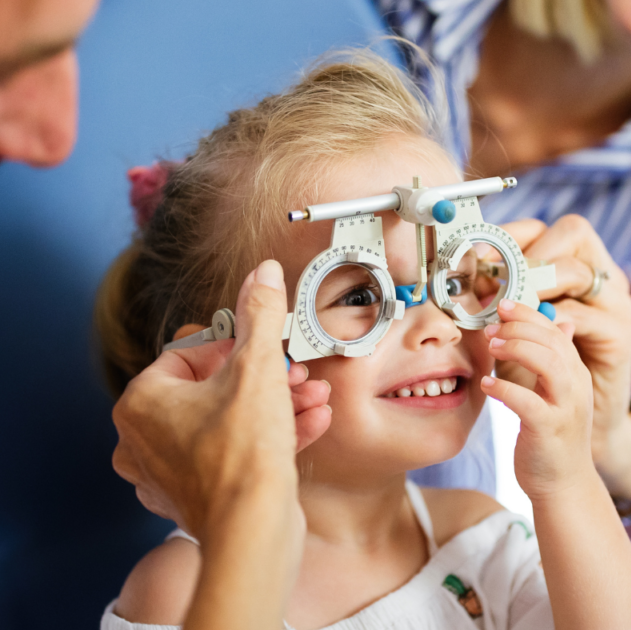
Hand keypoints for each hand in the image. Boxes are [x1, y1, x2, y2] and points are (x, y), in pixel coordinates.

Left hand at [111, 260, 332, 539]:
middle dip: (267, 378)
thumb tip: (260, 274)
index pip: (190, 353)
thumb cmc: (243, 456)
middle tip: (296, 373)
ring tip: (313, 397)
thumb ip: (259, 315)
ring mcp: (170, 471)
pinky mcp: (198, 496)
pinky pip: (235, 452)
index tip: (266, 349)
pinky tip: (311, 423)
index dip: (237, 346)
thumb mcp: (258, 368)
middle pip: (215, 388)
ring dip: (277, 405)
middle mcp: (145, 438)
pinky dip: (271, 436)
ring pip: (229, 421)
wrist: (254, 531)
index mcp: (142, 402)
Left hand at [479, 298, 594, 500]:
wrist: (564, 486)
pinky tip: (487, 385)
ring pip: (548, 363)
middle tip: (491, 327)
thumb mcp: (558, 394)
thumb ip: (556, 360)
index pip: (556, 331)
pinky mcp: (550, 429)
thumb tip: (559, 323)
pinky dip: (506, 389)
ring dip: (517, 348)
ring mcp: (566, 407)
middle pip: (553, 341)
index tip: (503, 305)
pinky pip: (528, 402)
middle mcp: (576, 386)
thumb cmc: (553, 439)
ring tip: (491, 347)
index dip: (529, 314)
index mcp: (576, 373)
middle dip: (519, 327)